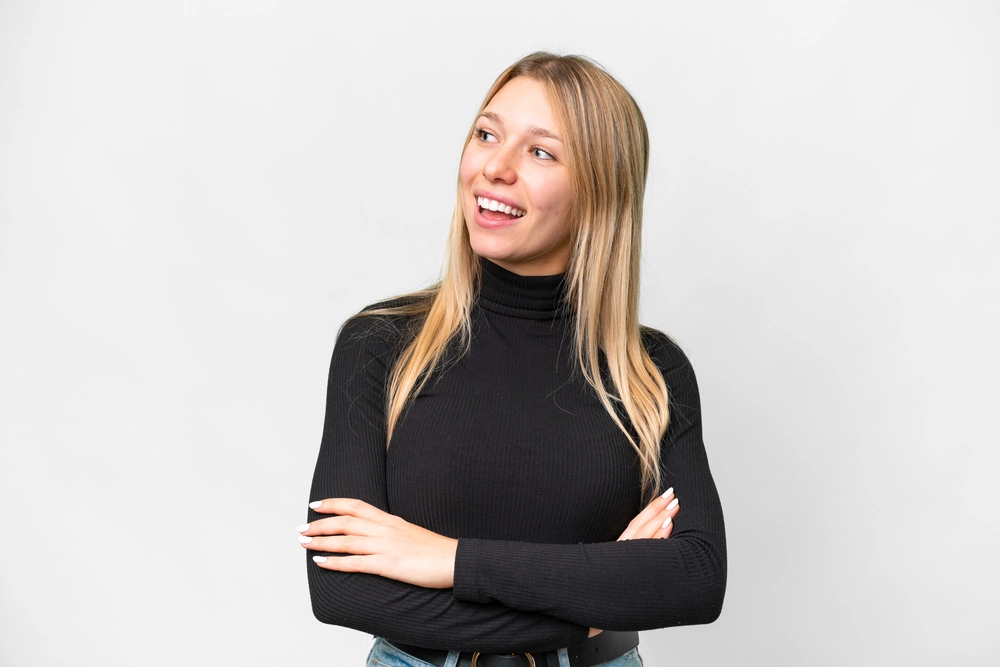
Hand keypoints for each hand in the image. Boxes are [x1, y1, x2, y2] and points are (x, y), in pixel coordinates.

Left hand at [298, 498, 457, 588]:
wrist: (455, 561)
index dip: (334, 503)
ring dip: (321, 541)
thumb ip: (391, 532)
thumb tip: (375, 536)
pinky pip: (356, 562)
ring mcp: (386, 546)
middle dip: (320, 523)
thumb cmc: (436, 551)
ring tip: (303, 542)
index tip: (315, 504)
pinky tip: (320, 562)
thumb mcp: (410, 533)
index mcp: (390, 520)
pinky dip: (335, 561)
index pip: (356, 505)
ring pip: (346, 540)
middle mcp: (385, 529)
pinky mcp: (389, 564)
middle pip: (345, 521)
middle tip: (300, 527)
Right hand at [585, 489, 680, 636]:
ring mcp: (623, 562)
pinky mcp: (629, 572)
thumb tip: (634, 548)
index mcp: (615, 549)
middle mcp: (619, 553)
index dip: (649, 509)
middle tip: (673, 495)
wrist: (579, 608)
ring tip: (674, 507)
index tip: (663, 496)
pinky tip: (668, 529)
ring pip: (644, 536)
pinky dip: (657, 539)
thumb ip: (621, 557)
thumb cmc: (596, 594)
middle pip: (640, 525)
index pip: (635, 523)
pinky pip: (646, 553)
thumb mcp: (606, 569)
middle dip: (657, 509)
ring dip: (660, 519)